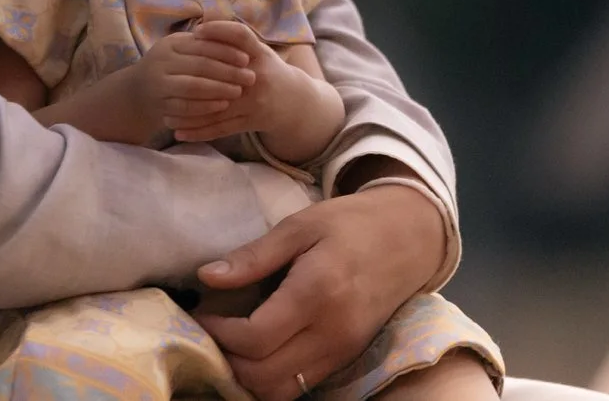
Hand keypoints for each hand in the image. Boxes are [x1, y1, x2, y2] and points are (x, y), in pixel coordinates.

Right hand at [118, 22, 259, 139]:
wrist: (138, 92)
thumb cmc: (169, 67)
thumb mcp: (181, 49)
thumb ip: (203, 43)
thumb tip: (236, 34)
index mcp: (170, 44)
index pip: (202, 45)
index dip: (226, 52)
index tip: (247, 58)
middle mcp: (162, 61)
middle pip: (200, 66)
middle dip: (228, 72)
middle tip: (250, 77)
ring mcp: (159, 84)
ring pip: (193, 87)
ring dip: (219, 89)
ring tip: (238, 91)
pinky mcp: (160, 105)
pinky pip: (186, 107)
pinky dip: (206, 106)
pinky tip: (222, 105)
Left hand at [173, 19, 289, 142]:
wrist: (295, 101)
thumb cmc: (266, 69)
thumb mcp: (256, 50)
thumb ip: (232, 40)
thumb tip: (198, 29)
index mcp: (260, 54)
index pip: (241, 36)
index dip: (219, 31)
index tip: (195, 32)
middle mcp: (259, 77)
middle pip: (223, 78)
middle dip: (193, 82)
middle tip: (165, 83)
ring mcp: (256, 102)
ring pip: (217, 109)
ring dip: (189, 115)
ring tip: (164, 116)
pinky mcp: (252, 121)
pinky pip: (222, 128)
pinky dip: (200, 132)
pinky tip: (180, 133)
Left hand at [194, 182, 447, 397]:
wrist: (410, 239)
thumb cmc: (351, 224)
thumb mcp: (299, 225)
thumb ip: (254, 256)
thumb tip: (206, 277)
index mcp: (316, 294)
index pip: (254, 338)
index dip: (217, 332)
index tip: (198, 313)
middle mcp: (331, 334)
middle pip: (262, 375)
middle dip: (226, 358)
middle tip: (208, 330)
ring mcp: (341, 352)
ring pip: (280, 390)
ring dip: (246, 375)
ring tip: (229, 342)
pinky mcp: (345, 359)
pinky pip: (299, 386)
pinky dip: (270, 379)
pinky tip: (256, 351)